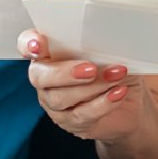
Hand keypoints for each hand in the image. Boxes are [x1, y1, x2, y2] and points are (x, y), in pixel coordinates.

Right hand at [19, 29, 144, 141]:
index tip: (39, 43)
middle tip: (91, 69)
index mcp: (50, 52)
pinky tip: (118, 92)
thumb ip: (101, 42)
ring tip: (117, 75)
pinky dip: (102, 103)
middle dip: (64, 72)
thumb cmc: (113, 67)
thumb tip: (108, 35)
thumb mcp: (111, 50)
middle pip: (40, 76)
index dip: (29, 44)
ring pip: (61, 98)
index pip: (27, 44)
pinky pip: (81, 115)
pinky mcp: (71, 123)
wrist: (130, 101)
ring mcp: (54, 103)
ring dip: (92, 87)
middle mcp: (45, 78)